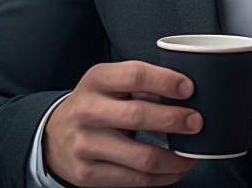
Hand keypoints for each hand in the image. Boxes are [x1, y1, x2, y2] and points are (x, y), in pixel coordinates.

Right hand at [44, 60, 201, 186]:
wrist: (54, 136)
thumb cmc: (97, 104)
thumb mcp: (112, 83)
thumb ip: (143, 85)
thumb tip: (187, 97)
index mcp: (97, 80)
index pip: (135, 75)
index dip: (166, 81)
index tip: (189, 88)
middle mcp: (87, 111)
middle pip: (139, 115)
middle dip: (175, 120)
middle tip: (197, 122)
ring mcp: (86, 145)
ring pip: (142, 156)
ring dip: (175, 158)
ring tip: (192, 153)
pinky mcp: (88, 174)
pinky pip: (135, 180)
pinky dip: (163, 176)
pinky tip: (175, 168)